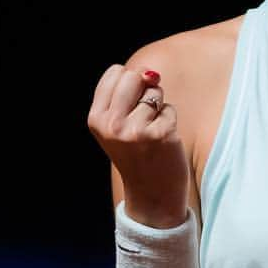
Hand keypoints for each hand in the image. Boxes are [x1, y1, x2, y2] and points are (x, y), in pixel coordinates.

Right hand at [87, 65, 190, 227]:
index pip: (115, 72)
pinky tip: (163, 141)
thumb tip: (151, 73)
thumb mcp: (116, 126)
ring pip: (155, 92)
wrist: (151, 194)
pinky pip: (170, 109)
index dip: (129, 84)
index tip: (129, 106)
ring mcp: (136, 129)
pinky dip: (170, 121)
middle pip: (135, 76)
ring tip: (151, 133)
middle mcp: (112, 124)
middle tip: (143, 118)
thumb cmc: (136, 155)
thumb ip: (125, 95)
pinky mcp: (161, 134)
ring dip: (158, 108)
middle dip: (144, 90)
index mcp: (96, 118)